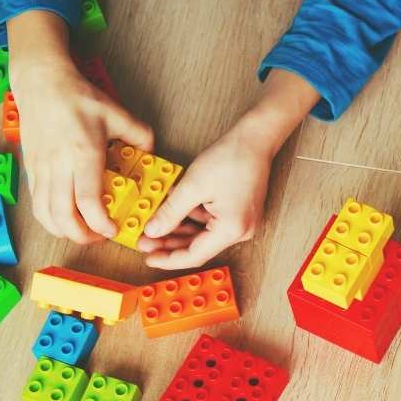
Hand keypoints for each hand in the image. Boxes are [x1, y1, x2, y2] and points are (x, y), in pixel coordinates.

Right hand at [12, 53, 153, 243]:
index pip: (88, 201)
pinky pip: (36, 204)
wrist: (43, 83)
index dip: (100, 223)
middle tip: (101, 236)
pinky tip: (67, 217)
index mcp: (83, 154)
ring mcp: (42, 169)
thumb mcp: (118, 114)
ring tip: (85, 230)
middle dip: (83, 236)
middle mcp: (59, 166)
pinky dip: (51, 218)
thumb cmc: (78, 98)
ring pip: (45, 214)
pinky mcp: (32, 169)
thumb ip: (140, 136)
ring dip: (65, 230)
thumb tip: (153, 153)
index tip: (114, 230)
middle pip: (63, 215)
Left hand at [138, 120, 273, 268]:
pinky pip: (212, 224)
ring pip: (204, 235)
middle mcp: (241, 231)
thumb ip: (170, 213)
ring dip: (180, 231)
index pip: (195, 255)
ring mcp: (242, 223)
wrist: (255, 141)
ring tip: (155, 225)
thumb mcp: (192, 187)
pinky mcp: (240, 214)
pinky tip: (174, 212)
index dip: (169, 259)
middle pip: (200, 246)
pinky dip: (192, 220)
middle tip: (145, 240)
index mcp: (231, 229)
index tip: (149, 258)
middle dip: (170, 244)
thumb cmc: (232, 159)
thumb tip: (152, 232)